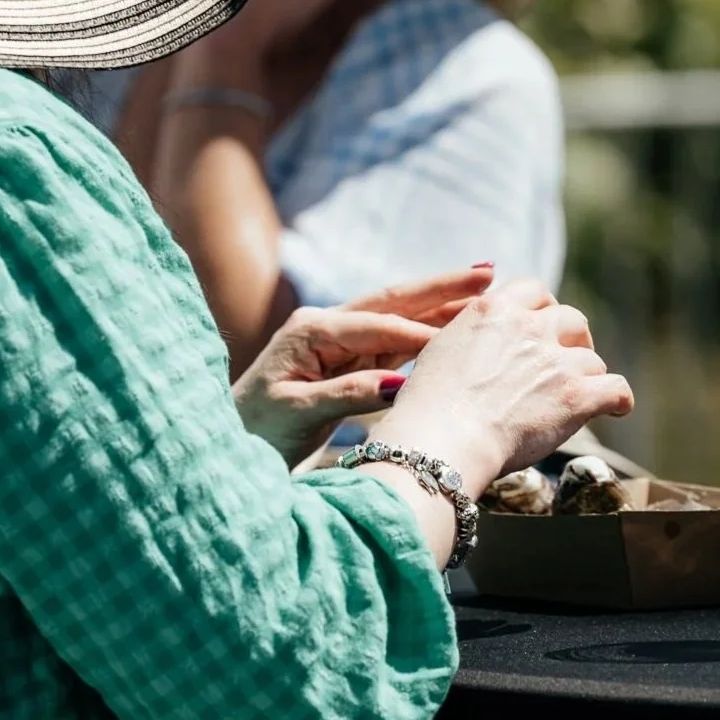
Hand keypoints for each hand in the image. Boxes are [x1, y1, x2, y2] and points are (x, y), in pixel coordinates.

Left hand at [232, 267, 494, 467]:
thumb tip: (397, 385)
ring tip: (486, 290)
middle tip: (488, 273)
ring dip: (442, 305)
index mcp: (313, 330)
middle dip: (442, 288)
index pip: (379, 326)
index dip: (422, 332)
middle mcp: (328, 325)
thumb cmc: (256, 431)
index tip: (465, 338)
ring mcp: (340, 339)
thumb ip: (347, 394)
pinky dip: (429, 331)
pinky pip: (397, 341)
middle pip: (395, 301)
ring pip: (401, 317)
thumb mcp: (297, 413)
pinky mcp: (350, 358)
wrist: (230, 446)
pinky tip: (458, 324)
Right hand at [370, 277, 633, 498]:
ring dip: (586, 376)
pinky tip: (615, 407)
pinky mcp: (576, 396)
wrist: (443, 436)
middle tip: (563, 363)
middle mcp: (529, 327)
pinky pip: (617, 389)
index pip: (534, 290)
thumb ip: (471, 335)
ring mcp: (556, 361)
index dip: (542, 309)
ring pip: (592, 359)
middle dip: (571, 340)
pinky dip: (618, 399)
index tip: (541, 327)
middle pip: (571, 320)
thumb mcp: (440, 348)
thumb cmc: (429, 404)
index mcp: (495, 309)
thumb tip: (481, 342)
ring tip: (576, 397)